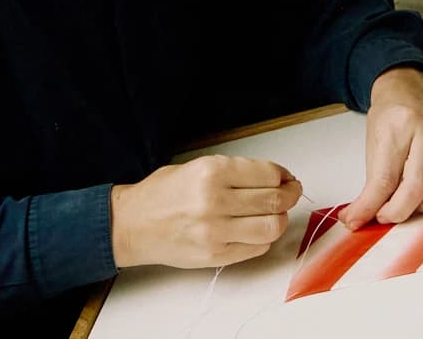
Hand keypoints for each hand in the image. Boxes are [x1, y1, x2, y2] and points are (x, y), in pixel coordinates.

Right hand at [109, 155, 301, 268]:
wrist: (132, 223)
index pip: (268, 174)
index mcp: (212, 172)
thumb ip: (235, 172)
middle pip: (275, 200)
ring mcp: (216, 231)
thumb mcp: (196, 166)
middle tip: (290, 193)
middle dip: (290, 195)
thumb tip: (274, 177)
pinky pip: (256, 248)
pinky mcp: (215, 255)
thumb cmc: (163, 193)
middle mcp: (215, 200)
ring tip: (275, 214)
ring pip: (271, 227)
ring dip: (280, 219)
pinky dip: (264, 238)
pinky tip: (257, 230)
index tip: (287, 178)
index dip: (285, 176)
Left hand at [339, 67, 422, 230]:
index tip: (359, 220)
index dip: (372, 206)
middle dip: (401, 211)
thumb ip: (373, 182)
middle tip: (389, 214)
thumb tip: (358, 218)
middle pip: (420, 184)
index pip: (385, 178)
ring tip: (416, 202)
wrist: (407, 90)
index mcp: (398, 125)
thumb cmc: (390, 120)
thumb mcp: (373, 143)